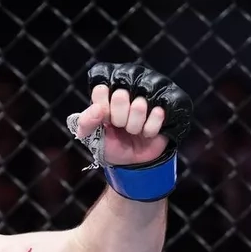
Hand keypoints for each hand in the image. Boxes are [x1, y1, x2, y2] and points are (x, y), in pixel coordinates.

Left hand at [73, 62, 191, 167]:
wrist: (132, 161)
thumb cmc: (110, 144)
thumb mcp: (90, 136)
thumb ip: (86, 122)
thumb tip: (98, 108)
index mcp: (107, 95)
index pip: (100, 90)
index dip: (102, 109)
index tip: (105, 119)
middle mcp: (127, 92)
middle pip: (120, 95)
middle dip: (118, 119)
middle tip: (120, 126)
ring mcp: (147, 98)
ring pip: (139, 105)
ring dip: (134, 126)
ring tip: (134, 130)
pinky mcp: (164, 108)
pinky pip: (157, 114)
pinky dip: (149, 130)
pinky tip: (147, 132)